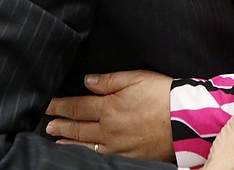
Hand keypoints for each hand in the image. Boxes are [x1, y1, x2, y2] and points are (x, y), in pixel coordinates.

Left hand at [46, 69, 173, 160]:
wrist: (185, 120)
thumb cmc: (162, 94)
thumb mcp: (136, 78)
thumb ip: (109, 80)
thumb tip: (87, 82)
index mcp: (108, 107)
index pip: (77, 106)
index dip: (60, 106)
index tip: (48, 105)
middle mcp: (108, 129)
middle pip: (78, 127)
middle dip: (60, 124)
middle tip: (47, 124)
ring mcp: (117, 145)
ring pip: (86, 145)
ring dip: (69, 141)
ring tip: (56, 140)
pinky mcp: (128, 156)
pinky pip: (101, 156)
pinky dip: (87, 154)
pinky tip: (83, 152)